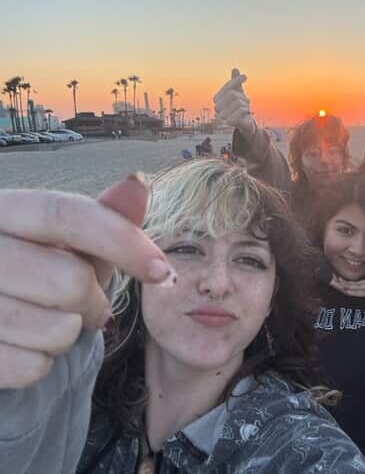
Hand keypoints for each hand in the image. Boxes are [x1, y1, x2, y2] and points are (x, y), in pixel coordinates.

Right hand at [0, 175, 174, 388]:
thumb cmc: (36, 272)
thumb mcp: (69, 242)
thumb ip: (104, 217)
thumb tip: (138, 183)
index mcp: (1, 212)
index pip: (65, 216)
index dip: (122, 241)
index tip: (162, 271)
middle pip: (69, 281)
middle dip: (95, 301)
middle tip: (88, 305)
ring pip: (56, 329)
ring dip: (71, 332)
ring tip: (53, 321)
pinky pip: (32, 366)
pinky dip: (45, 361)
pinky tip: (26, 344)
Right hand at [214, 68, 256, 136]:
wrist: (246, 122)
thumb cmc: (240, 106)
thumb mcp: (239, 92)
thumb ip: (236, 82)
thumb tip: (235, 69)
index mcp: (217, 98)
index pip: (227, 86)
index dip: (236, 80)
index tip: (245, 77)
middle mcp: (217, 107)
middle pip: (232, 94)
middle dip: (242, 96)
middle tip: (245, 102)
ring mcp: (222, 116)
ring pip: (238, 103)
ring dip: (245, 105)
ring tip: (245, 109)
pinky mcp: (230, 123)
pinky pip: (240, 111)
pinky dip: (246, 111)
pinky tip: (245, 114)